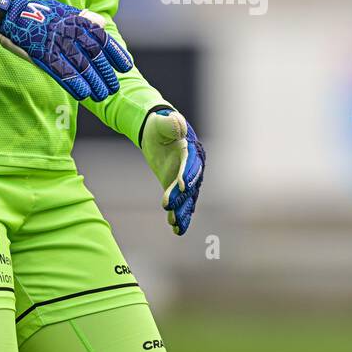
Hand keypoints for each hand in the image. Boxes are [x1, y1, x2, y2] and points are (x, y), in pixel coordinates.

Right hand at [0, 0, 132, 100]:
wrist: (12, 15)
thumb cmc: (41, 14)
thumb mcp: (65, 10)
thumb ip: (85, 18)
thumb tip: (103, 26)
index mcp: (78, 21)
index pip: (103, 39)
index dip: (116, 54)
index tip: (126, 67)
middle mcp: (71, 32)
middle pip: (95, 56)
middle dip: (106, 74)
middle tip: (114, 88)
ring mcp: (57, 44)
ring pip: (81, 67)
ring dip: (94, 83)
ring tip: (102, 95)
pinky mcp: (44, 55)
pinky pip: (63, 72)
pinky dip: (74, 84)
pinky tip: (83, 94)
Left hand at [141, 107, 205, 235]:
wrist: (158, 131)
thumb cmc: (160, 125)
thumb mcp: (162, 122)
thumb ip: (170, 123)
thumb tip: (178, 125)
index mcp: (192, 149)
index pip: (191, 164)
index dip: (187, 174)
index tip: (181, 186)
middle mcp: (193, 166)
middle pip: (189, 184)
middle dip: (180, 198)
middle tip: (168, 207)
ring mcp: (187, 178)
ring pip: (187, 198)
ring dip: (181, 212)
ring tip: (175, 225)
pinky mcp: (177, 187)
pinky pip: (180, 203)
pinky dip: (179, 215)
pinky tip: (176, 229)